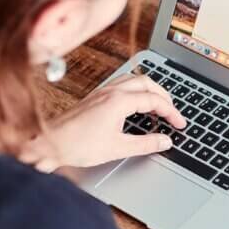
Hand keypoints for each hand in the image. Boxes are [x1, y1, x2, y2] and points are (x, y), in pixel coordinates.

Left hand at [34, 73, 186, 169]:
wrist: (49, 143)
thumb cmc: (77, 145)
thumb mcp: (118, 148)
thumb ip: (146, 144)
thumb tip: (165, 141)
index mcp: (119, 101)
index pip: (155, 101)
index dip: (172, 112)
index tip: (180, 124)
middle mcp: (111, 91)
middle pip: (147, 83)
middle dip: (165, 96)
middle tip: (173, 113)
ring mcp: (102, 91)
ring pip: (134, 80)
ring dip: (150, 90)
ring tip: (159, 105)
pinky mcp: (96, 97)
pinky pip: (122, 84)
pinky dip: (136, 90)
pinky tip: (136, 104)